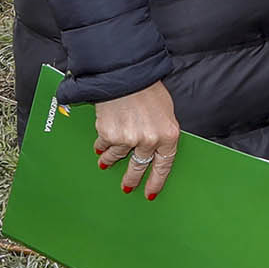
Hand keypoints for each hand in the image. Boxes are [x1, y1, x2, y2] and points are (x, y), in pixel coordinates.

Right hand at [92, 81, 180, 197]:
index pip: (164, 165)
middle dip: (132, 178)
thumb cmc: (148, 90)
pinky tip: (100, 146)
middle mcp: (149, 140)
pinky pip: (104, 146)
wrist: (125, 75)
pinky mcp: (109, 134)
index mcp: (168, 135)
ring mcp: (128, 139)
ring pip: (117, 156)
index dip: (156, 181)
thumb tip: (155, 148)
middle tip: (127, 186)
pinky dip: (101, 146)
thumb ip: (161, 131)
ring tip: (105, 161)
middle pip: (139, 167)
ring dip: (110, 160)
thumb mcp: (165, 112)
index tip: (150, 192)